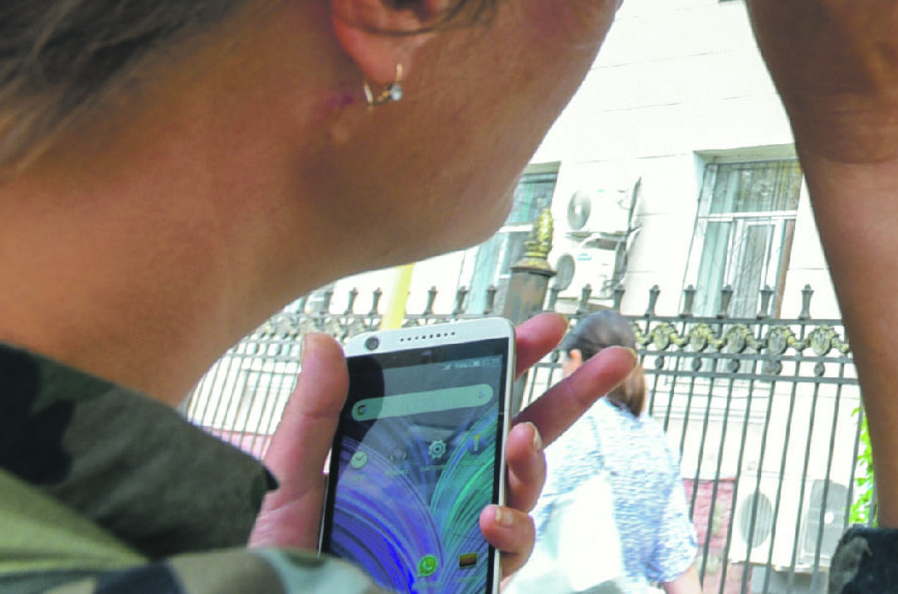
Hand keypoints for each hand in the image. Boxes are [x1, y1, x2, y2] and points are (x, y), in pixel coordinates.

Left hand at [248, 313, 636, 575]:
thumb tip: (325, 341)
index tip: (541, 327)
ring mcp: (465, 531)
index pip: (475, 395)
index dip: (514, 360)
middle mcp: (451, 486)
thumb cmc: (285, 551)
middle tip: (612, 358)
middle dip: (573, 392)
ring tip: (521, 437)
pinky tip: (492, 515)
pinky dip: (511, 527)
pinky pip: (511, 549)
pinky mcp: (469, 575)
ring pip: (525, 485)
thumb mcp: (294, 472)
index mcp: (418, 450)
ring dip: (533, 457)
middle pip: (525, 431)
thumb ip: (315, 410)